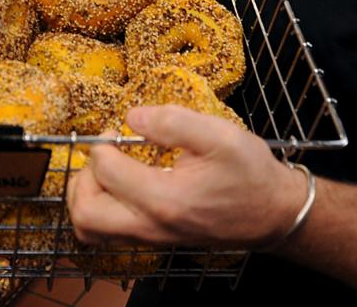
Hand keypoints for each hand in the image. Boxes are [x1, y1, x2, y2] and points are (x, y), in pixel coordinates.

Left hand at [66, 105, 308, 249]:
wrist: (274, 212)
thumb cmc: (250, 172)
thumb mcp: (219, 135)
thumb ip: (174, 121)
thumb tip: (133, 116)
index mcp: (165, 199)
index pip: (106, 171)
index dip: (102, 143)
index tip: (117, 130)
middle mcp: (151, 226)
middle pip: (86, 214)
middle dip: (83, 177)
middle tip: (103, 154)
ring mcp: (151, 238)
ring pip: (91, 229)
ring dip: (86, 196)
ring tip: (106, 169)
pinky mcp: (155, 239)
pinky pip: (109, 233)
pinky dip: (100, 208)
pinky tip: (121, 184)